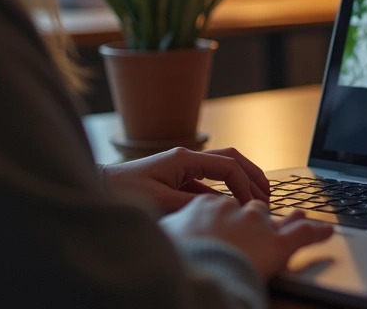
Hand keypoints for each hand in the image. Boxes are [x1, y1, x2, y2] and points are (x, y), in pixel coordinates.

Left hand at [101, 146, 269, 212]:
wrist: (97, 188)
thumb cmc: (123, 191)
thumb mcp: (159, 200)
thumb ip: (191, 204)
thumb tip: (220, 209)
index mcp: (184, 158)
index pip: (227, 165)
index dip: (245, 184)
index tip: (253, 204)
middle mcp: (186, 159)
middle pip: (230, 159)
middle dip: (252, 174)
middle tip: (268, 194)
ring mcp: (181, 169)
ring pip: (220, 172)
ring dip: (239, 185)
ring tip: (255, 202)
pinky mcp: (176, 181)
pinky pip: (206, 185)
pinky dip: (222, 195)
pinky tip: (229, 209)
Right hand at [162, 195, 333, 279]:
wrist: (191, 271)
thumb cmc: (171, 258)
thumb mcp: (163, 238)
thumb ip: (169, 233)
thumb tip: (158, 234)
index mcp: (205, 206)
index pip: (224, 206)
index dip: (231, 215)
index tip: (232, 223)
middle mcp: (234, 209)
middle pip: (253, 209)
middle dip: (261, 215)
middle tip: (266, 220)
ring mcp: (257, 224)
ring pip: (279, 218)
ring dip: (290, 218)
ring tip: (301, 214)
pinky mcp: (278, 243)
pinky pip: (303, 234)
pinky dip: (317, 232)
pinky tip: (327, 231)